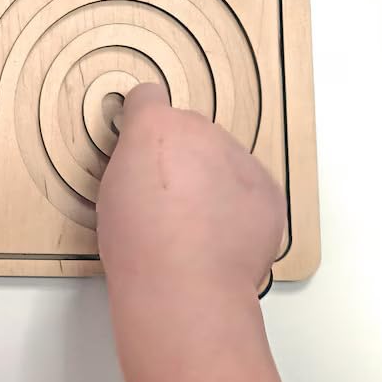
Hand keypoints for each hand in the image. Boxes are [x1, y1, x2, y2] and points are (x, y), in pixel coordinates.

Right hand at [97, 84, 285, 300]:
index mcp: (155, 125)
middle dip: (182, 154)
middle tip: (170, 197)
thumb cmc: (138, 241)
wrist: (185, 285)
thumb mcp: (112, 187)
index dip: (142, 118)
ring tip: (198, 222)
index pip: (148, 96)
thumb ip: (134, 158)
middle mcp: (200, 131)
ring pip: (224, 157)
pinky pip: (252, 186)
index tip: (142, 141)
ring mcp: (239, 159)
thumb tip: (148, 163)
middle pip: (190, 129)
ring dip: (213, 177)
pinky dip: (240, 203)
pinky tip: (223, 233)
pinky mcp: (269, 190)